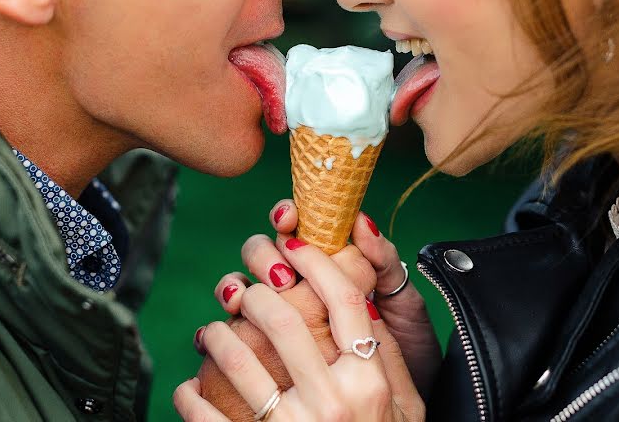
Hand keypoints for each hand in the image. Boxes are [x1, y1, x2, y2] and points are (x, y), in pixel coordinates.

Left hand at [174, 235, 425, 420]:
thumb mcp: (404, 409)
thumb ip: (386, 358)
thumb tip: (361, 301)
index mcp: (369, 382)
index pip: (343, 299)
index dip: (315, 261)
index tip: (293, 243)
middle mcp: (332, 401)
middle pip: (282, 316)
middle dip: (253, 289)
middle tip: (241, 286)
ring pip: (237, 357)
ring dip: (216, 334)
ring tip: (211, 330)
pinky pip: (206, 416)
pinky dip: (190, 396)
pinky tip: (189, 387)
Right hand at [225, 201, 440, 398]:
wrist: (402, 412)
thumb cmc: (409, 355)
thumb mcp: (404, 307)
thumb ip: (383, 261)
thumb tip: (360, 221)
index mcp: (330, 268)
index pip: (297, 228)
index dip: (286, 216)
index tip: (288, 220)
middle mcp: (297, 290)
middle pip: (261, 254)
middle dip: (262, 255)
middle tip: (281, 278)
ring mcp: (276, 324)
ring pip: (236, 291)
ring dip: (233, 288)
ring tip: (240, 302)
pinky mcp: (261, 359)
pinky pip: (224, 342)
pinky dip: (210, 335)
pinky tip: (209, 338)